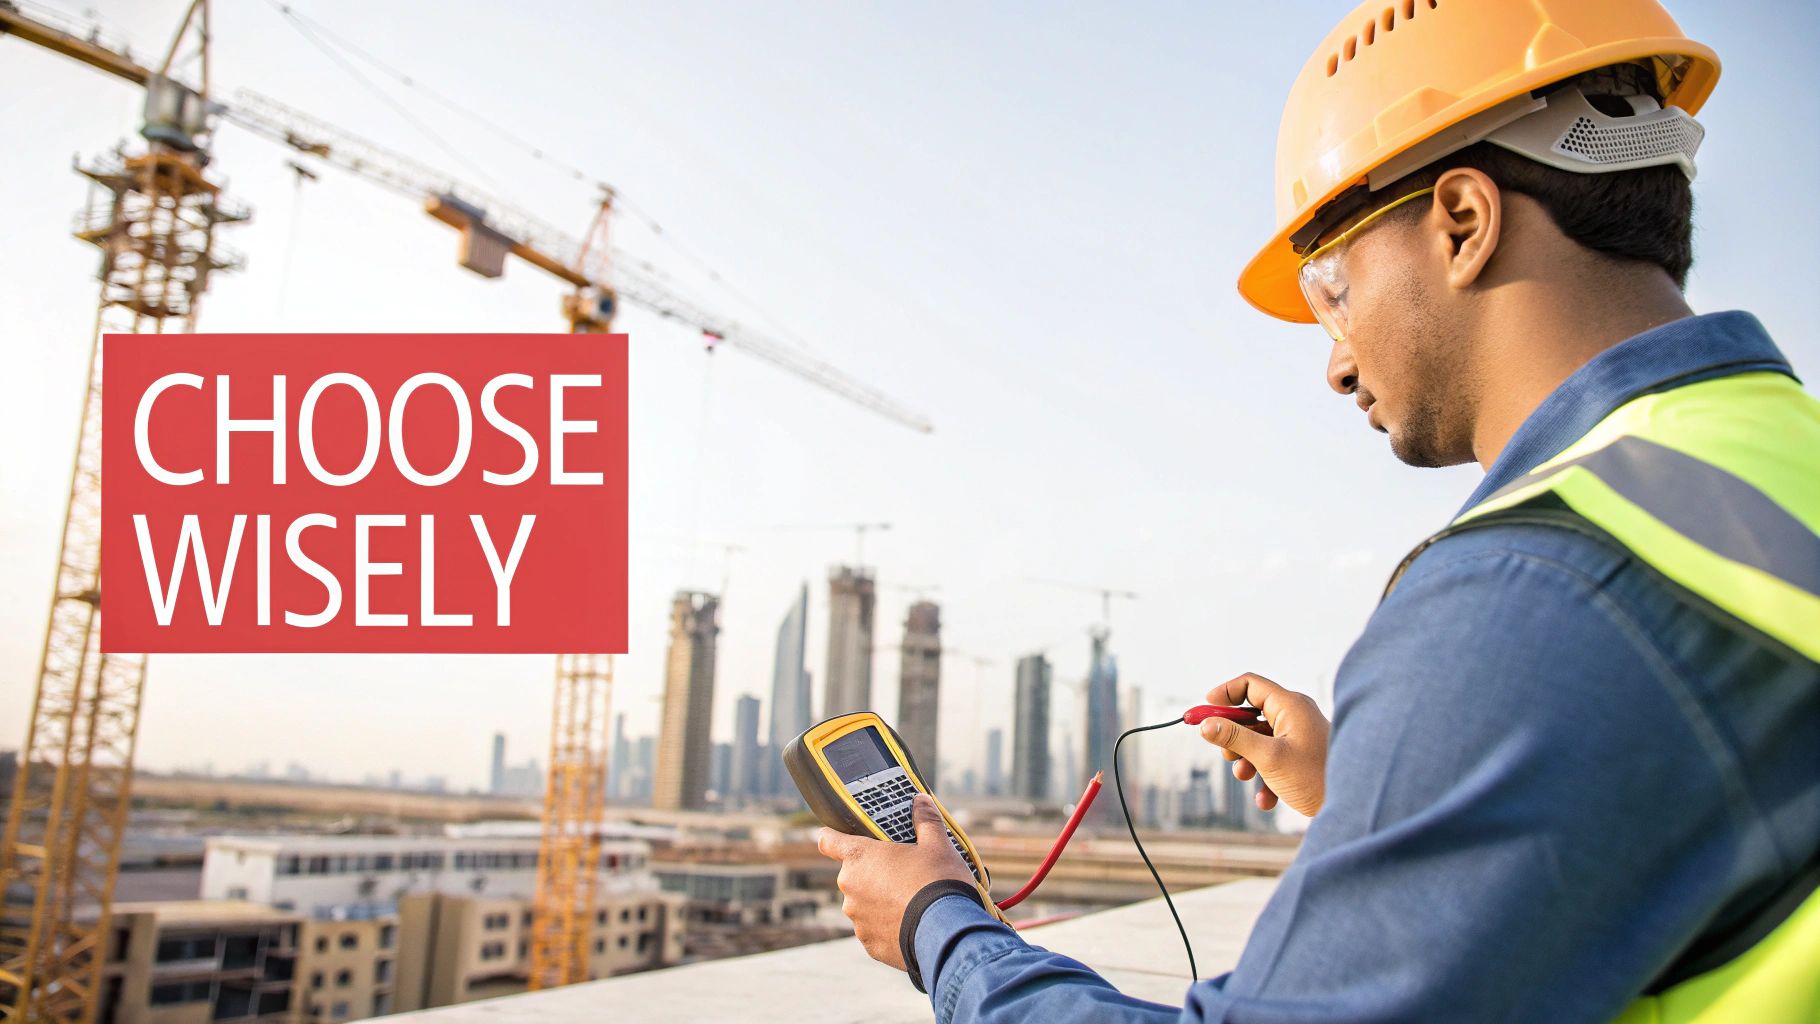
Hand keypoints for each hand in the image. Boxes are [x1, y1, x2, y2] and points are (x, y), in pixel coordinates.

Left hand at [815, 793, 978, 969]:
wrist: (946, 931)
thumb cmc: (938, 881)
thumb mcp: (937, 844)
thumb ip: (925, 820)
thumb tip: (920, 800)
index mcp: (859, 857)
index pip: (828, 840)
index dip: (832, 837)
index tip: (839, 837)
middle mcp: (850, 888)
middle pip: (854, 874)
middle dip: (873, 873)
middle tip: (901, 873)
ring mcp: (857, 919)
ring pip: (864, 904)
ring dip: (879, 902)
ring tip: (910, 902)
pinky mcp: (869, 944)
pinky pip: (874, 930)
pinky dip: (887, 926)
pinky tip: (910, 923)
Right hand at [1199, 672, 1330, 816]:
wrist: (1353, 807)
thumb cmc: (1316, 777)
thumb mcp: (1267, 757)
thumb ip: (1234, 737)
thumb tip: (1205, 724)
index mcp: (1290, 705)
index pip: (1250, 685)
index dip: (1224, 694)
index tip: (1204, 710)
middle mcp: (1295, 716)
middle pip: (1251, 714)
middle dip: (1234, 736)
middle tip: (1225, 753)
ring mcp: (1299, 737)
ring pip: (1259, 740)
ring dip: (1247, 759)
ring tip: (1245, 776)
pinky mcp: (1302, 758)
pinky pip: (1273, 760)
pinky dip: (1265, 777)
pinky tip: (1266, 800)